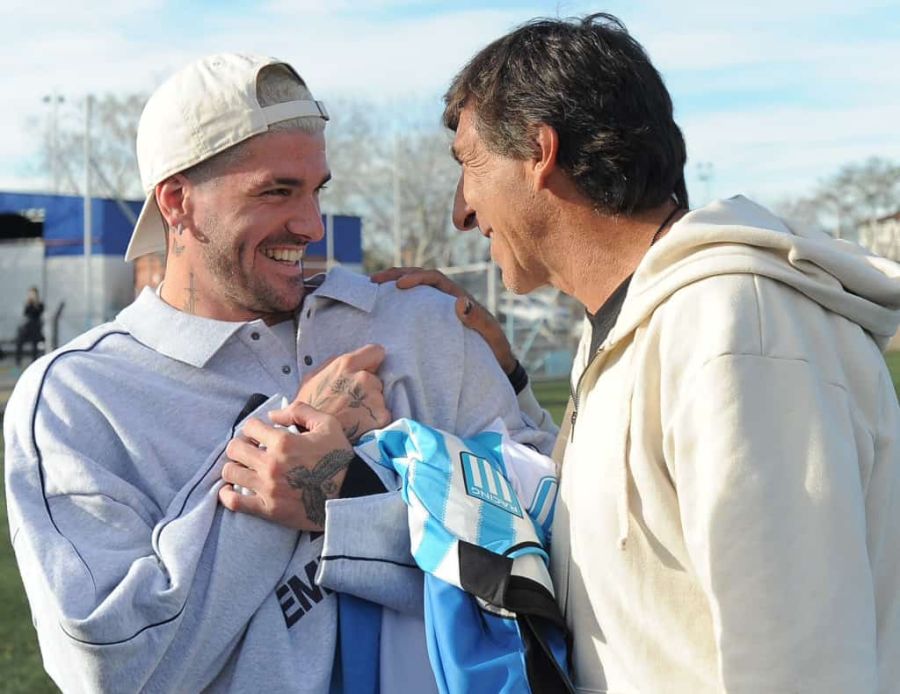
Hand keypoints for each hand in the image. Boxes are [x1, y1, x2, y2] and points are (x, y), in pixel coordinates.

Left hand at [219, 403, 354, 530]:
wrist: (351, 494)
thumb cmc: (339, 458)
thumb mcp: (327, 424)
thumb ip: (300, 411)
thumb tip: (273, 415)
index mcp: (284, 442)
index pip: (250, 427)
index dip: (254, 428)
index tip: (260, 434)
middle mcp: (271, 464)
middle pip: (234, 449)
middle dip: (241, 445)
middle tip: (251, 450)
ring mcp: (268, 488)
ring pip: (230, 473)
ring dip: (235, 467)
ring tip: (245, 468)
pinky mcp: (268, 509)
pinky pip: (235, 502)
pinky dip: (227, 495)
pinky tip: (231, 490)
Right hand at [296, 343, 391, 441]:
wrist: (313, 440)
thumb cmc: (309, 411)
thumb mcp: (311, 380)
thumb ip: (332, 366)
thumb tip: (347, 363)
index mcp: (346, 365)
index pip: (375, 351)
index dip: (371, 361)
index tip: (367, 369)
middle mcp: (364, 378)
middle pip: (375, 378)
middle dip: (367, 388)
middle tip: (351, 402)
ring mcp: (375, 398)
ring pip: (380, 398)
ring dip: (371, 405)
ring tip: (354, 416)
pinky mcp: (382, 417)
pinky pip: (383, 415)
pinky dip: (374, 421)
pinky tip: (360, 426)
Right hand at [371, 267, 516, 373]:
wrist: (497, 361)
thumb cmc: (494, 348)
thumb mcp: (490, 334)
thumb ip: (477, 318)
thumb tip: (459, 301)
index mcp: (458, 296)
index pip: (434, 278)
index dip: (416, 277)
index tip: (398, 286)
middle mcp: (446, 298)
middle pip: (419, 277)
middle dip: (396, 274)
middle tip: (373, 280)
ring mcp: (438, 308)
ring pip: (413, 289)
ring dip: (392, 285)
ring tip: (371, 289)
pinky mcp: (432, 319)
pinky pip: (412, 305)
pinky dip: (396, 302)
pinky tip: (381, 307)